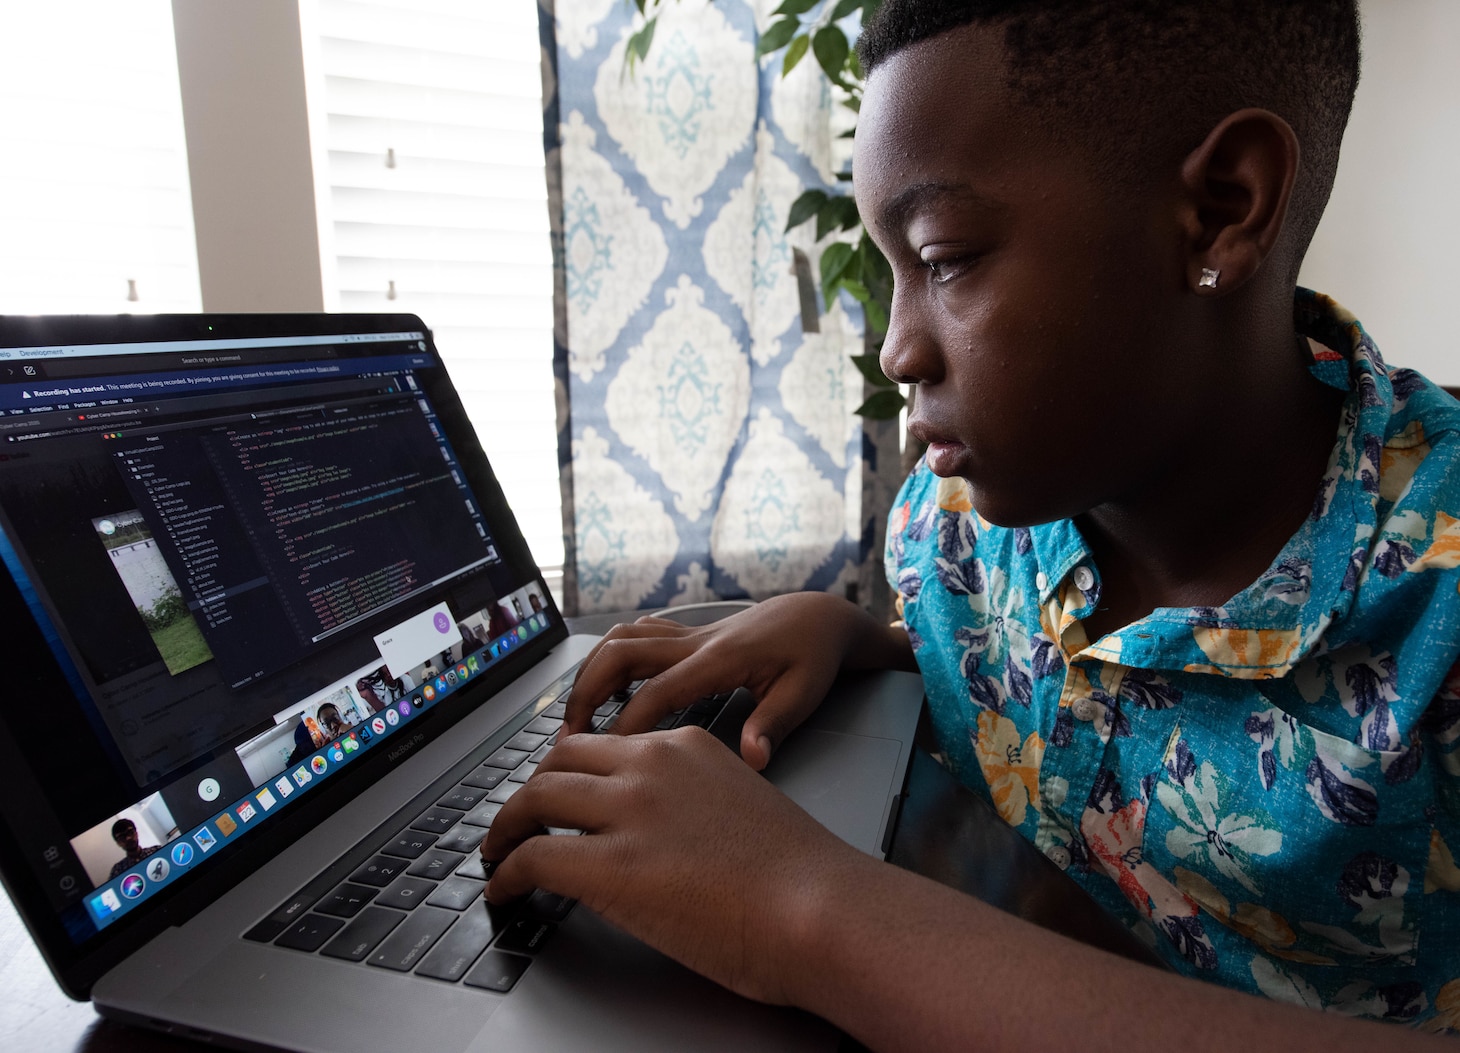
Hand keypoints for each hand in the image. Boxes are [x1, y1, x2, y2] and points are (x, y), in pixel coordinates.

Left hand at [481, 726, 861, 1004]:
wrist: (819, 909)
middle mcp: (651, 765)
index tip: (557, 793)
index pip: (606, 745)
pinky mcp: (609, 865)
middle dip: (531, 792)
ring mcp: (628, 812)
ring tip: (497, 853)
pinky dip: (506, 873)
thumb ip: (696, 800)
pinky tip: (503, 890)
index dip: (571, 770)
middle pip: (560, 760)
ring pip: (535, 798)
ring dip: (506, 828)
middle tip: (518, 822)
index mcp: (686, 746)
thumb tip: (668, 830)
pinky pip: (532, 857)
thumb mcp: (741, 804)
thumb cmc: (800, 874)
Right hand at [563, 593, 913, 769]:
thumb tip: (753, 759)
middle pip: (620, 654)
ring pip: (621, 639)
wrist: (818, 616)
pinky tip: (608, 689)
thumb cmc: (812, 657)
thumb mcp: (803, 694)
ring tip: (577, 716)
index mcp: (718, 660)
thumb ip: (773, 726)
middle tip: (568, 738)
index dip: (625, 725)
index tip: (602, 758)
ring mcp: (688, 635)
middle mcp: (695, 642)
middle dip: (586, 693)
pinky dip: (611, 658)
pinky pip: (637, 636)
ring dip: (591, 673)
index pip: (656, 692)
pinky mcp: (688, 635)